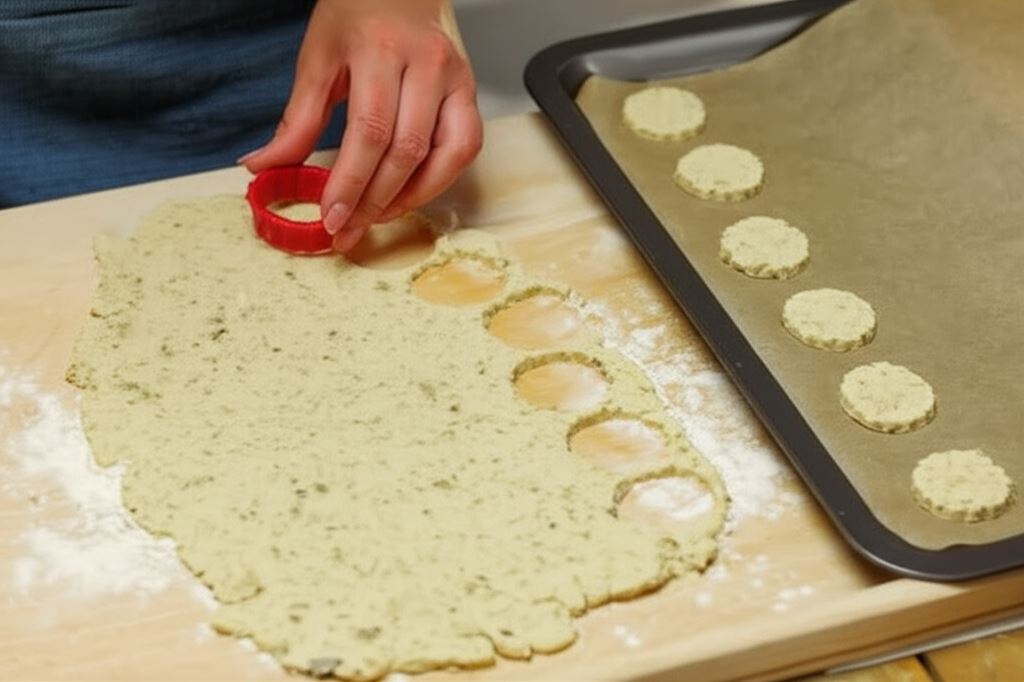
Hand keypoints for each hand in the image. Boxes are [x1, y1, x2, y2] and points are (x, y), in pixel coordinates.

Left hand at [241, 0, 482, 251]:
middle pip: (406, 150)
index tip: (332, 217)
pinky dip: (439, 180)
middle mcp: (426, 63)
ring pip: (445, 155)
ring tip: (379, 217)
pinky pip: (466, 148)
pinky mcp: (470, 92)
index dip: (351, 182)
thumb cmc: (357, 17)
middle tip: (348, 230)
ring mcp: (456, 79)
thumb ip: (298, 119)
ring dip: (411, 198)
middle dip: (375, 201)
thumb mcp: (317, 58)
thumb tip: (264, 167)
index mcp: (380, 48)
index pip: (369, 130)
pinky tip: (410, 194)